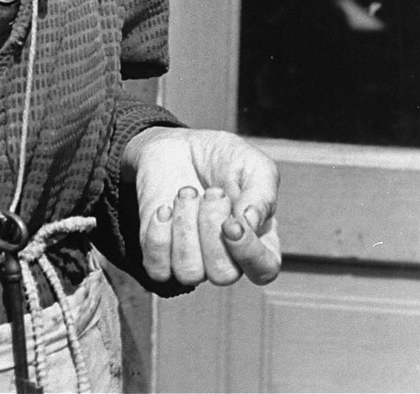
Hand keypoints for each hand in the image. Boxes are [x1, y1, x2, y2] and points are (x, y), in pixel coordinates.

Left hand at [121, 127, 280, 287]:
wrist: (180, 145)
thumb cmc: (225, 159)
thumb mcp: (254, 165)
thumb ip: (262, 194)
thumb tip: (250, 223)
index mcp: (258, 241)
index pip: (262, 270)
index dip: (247, 253)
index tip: (230, 222)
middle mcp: (226, 257)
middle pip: (222, 274)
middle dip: (211, 228)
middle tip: (212, 191)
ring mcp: (192, 258)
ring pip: (188, 272)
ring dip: (185, 227)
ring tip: (187, 192)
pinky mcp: (160, 252)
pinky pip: (157, 268)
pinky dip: (158, 237)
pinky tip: (164, 208)